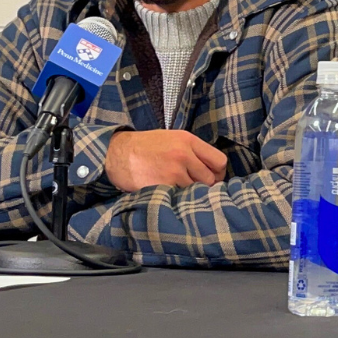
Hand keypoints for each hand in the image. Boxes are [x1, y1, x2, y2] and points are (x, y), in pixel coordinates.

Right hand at [105, 130, 226, 191]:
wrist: (117, 153)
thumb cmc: (145, 146)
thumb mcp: (172, 138)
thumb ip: (192, 150)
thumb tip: (211, 168)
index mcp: (189, 141)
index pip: (220, 161)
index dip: (219, 173)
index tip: (213, 178)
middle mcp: (184, 154)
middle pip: (211, 179)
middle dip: (205, 185)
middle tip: (195, 187)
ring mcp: (174, 171)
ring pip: (197, 190)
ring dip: (190, 193)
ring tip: (179, 189)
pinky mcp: (164, 185)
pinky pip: (181, 197)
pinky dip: (178, 198)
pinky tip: (170, 193)